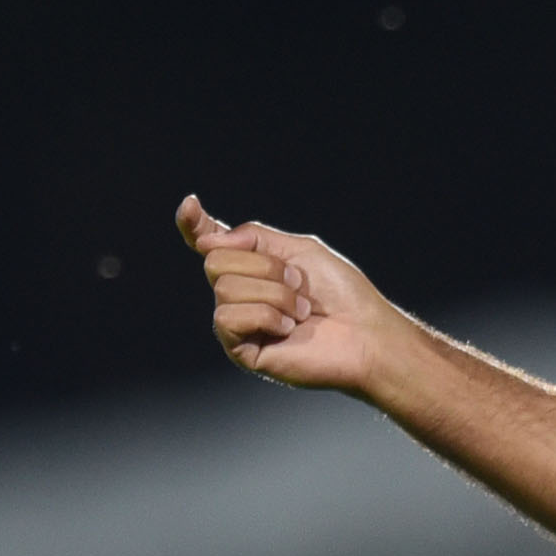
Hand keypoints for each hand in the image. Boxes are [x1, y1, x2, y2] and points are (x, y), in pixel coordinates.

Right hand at [176, 196, 403, 392]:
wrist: (365, 334)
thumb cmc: (341, 295)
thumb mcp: (299, 250)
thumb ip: (254, 237)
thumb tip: (209, 241)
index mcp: (251, 267)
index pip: (209, 244)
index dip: (193, 225)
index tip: (190, 204)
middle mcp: (239, 294)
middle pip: (215, 260)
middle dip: (263, 266)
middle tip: (298, 283)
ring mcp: (239, 323)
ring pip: (224, 288)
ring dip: (274, 293)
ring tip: (301, 311)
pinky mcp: (242, 351)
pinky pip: (228, 319)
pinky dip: (266, 317)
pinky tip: (289, 329)